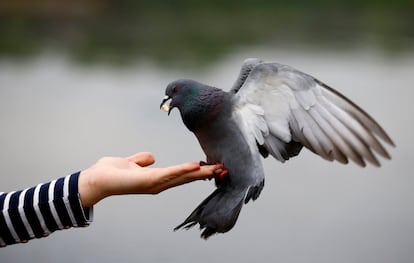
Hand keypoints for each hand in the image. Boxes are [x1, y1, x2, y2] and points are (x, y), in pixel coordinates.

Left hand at [78, 152, 220, 206]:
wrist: (96, 180)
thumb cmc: (111, 172)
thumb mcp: (131, 162)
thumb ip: (142, 160)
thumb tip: (152, 157)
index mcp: (157, 179)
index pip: (182, 174)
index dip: (197, 171)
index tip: (213, 167)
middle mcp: (159, 184)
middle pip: (187, 177)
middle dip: (205, 174)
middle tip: (224, 169)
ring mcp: (155, 184)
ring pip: (182, 176)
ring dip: (200, 173)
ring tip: (216, 168)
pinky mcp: (148, 181)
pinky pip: (169, 174)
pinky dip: (183, 170)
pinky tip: (195, 166)